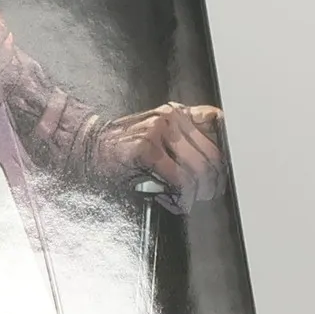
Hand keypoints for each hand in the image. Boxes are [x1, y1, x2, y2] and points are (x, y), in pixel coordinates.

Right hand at [89, 103, 228, 213]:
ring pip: (200, 169)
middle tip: (205, 196)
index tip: (226, 172)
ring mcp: (158, 130)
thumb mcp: (159, 140)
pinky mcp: (146, 148)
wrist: (85, 150)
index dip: (229, 153)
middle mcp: (172, 116)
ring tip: (188, 201)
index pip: (220, 125)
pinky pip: (180, 179)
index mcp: (179, 113)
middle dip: (214, 183)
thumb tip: (220, 167)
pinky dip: (181, 196)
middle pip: (215, 155)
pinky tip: (173, 200)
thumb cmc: (122, 152)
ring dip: (198, 193)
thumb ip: (186, 143)